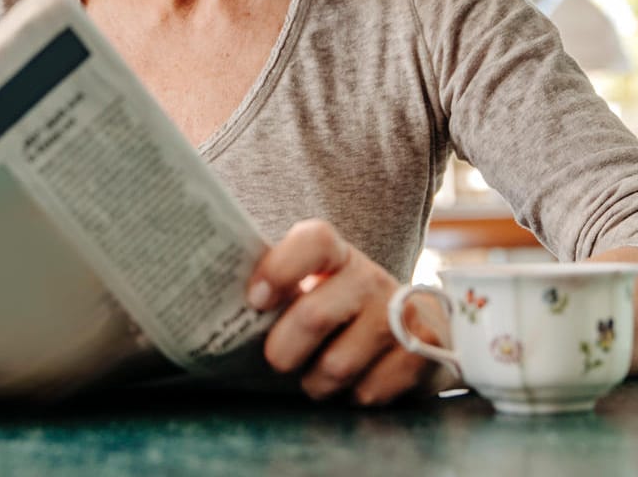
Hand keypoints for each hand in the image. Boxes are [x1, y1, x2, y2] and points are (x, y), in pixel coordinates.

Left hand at [246, 219, 451, 405]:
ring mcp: (400, 313)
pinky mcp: (424, 350)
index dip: (281, 268)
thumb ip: (274, 294)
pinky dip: (353, 396)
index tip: (255, 300)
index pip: (315, 241)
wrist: (412, 329)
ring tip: (317, 377)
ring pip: (338, 364)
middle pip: (315, 315)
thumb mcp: (310, 291)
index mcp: (336, 255)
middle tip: (276, 361)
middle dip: (284, 349)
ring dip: (317, 383)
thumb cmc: (338, 313)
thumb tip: (213, 309)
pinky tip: (356, 382)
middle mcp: (370, 277)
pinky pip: (369, 390)